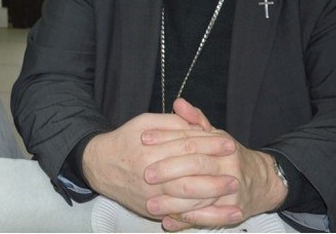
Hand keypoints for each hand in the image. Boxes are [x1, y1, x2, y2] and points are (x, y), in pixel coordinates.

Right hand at [81, 112, 236, 219]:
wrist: (100, 165)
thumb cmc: (125, 140)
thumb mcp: (145, 122)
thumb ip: (172, 122)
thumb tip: (197, 125)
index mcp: (150, 150)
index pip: (187, 146)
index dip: (210, 145)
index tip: (228, 144)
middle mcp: (150, 175)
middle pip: (190, 178)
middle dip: (215, 178)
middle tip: (235, 176)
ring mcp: (150, 195)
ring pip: (186, 199)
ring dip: (212, 198)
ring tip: (230, 194)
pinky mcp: (150, 209)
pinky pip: (178, 213)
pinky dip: (198, 214)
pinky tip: (214, 211)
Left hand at [141, 98, 287, 230]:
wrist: (261, 181)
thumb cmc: (230, 157)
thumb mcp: (215, 135)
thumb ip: (195, 120)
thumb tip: (179, 104)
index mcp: (221, 145)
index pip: (189, 139)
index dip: (165, 138)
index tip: (143, 139)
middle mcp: (227, 167)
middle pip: (194, 166)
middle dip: (168, 170)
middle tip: (145, 174)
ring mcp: (230, 191)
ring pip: (199, 196)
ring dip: (172, 202)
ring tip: (150, 203)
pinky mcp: (232, 211)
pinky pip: (207, 218)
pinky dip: (186, 221)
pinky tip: (169, 221)